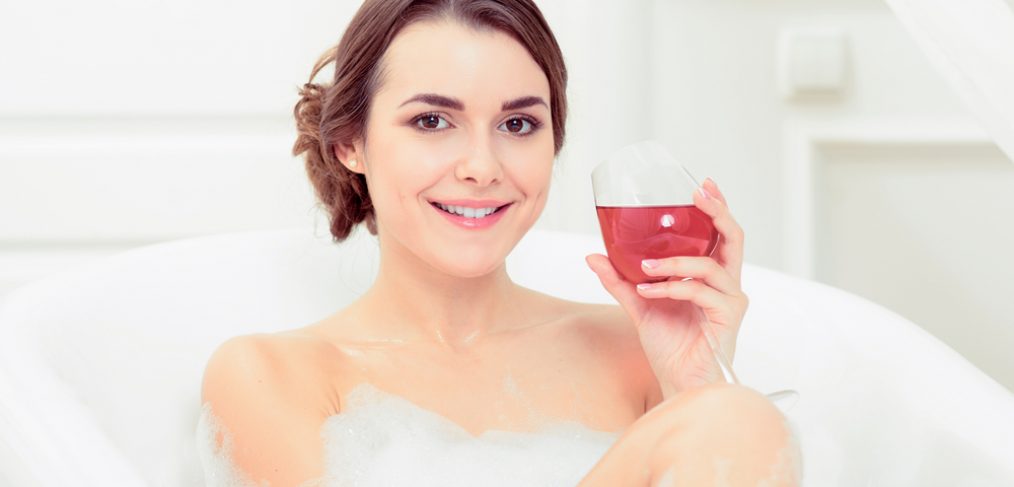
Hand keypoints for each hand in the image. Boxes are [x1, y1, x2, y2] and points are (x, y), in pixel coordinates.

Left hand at [586, 178, 748, 398]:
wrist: (677, 382)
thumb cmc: (669, 345)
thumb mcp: (638, 305)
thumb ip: (619, 280)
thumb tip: (593, 256)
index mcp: (711, 275)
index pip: (721, 233)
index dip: (716, 206)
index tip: (701, 184)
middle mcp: (726, 283)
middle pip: (733, 237)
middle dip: (716, 212)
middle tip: (694, 196)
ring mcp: (731, 300)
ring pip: (710, 265)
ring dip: (674, 261)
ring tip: (645, 267)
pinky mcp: (729, 317)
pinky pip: (701, 291)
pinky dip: (673, 287)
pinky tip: (649, 291)